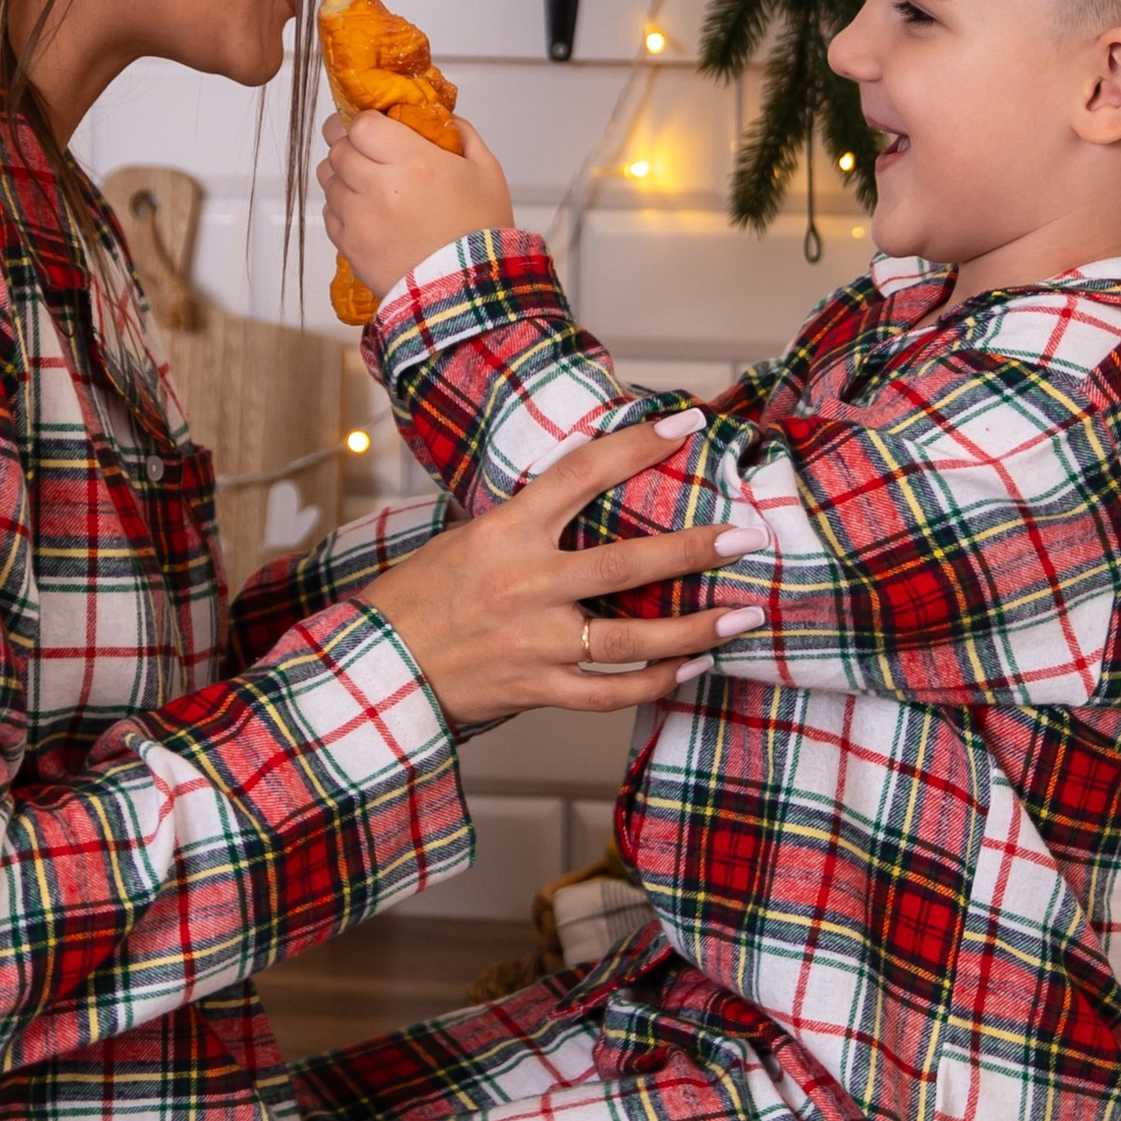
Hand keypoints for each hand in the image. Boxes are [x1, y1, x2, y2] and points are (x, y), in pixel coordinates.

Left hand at [321, 108, 514, 306]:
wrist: (469, 292)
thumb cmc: (481, 232)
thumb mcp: (486, 172)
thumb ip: (462, 134)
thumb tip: (440, 117)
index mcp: (414, 162)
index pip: (362, 124)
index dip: (364, 121)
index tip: (372, 125)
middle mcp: (379, 187)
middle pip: (339, 148)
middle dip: (349, 143)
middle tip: (365, 148)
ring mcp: (360, 218)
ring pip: (328, 179)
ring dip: (342, 174)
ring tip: (366, 182)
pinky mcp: (349, 247)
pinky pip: (329, 213)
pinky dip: (341, 206)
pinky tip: (364, 211)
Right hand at [359, 420, 735, 730]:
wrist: (375, 665)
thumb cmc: (419, 596)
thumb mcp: (466, 538)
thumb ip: (526, 522)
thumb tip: (587, 489)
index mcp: (505, 531)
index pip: (579, 474)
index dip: (635, 447)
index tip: (685, 427)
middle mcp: (524, 584)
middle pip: (625, 566)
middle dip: (692, 551)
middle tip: (744, 537)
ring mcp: (533, 642)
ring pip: (630, 640)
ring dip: (695, 629)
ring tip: (745, 614)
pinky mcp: (535, 689)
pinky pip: (609, 693)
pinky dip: (656, 683)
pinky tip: (691, 668)